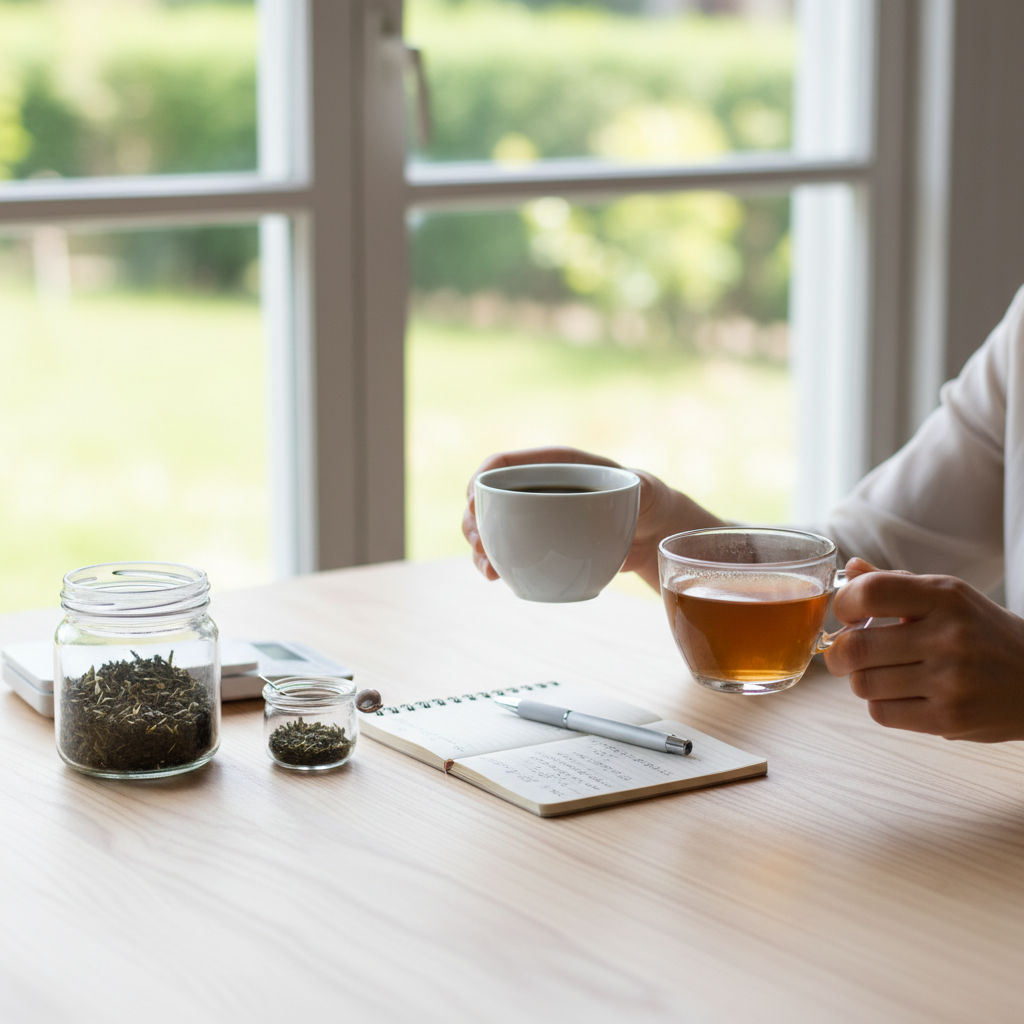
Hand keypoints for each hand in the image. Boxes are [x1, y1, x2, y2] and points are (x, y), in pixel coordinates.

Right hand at [462, 446, 722, 589]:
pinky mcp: (537, 543)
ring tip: (486, 568)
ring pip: (491, 527)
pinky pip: (507, 550)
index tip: (474, 504)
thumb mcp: (646, 488)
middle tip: (478, 544)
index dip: (481, 480)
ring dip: (479, 546)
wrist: (650, 531)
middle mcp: (536, 488)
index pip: (505, 463)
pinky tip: (495, 577)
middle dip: (473, 520)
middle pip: (489, 498)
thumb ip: (640, 486)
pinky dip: (495, 563)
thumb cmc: (647, 499)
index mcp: (554, 465)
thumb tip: (632, 489)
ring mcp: (532, 517)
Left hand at [824, 558, 1023, 741]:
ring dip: (862, 680)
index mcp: (945, 597)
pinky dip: (881, 705)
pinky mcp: (949, 719)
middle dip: (838, 654)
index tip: (845, 615)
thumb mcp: (949, 597)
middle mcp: (949, 636)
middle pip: (857, 647)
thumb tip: (850, 569)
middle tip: (843, 655)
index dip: (844, 605)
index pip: (871, 593)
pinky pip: (882, 713)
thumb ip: (896, 584)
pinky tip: (900, 695)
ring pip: (864, 683)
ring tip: (880, 674)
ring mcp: (951, 680)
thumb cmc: (984, 635)